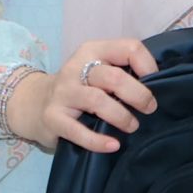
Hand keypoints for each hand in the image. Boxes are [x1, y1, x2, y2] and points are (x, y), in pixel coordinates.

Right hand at [7, 37, 160, 154]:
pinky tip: (113, 145)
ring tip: (132, 126)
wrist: (33, 103)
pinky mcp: (52, 117)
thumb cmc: (79, 87)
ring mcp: (62, 92)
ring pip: (97, 101)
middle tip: (149, 108)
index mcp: (93, 50)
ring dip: (121, 116)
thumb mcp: (98, 69)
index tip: (155, 83)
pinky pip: (76, 131)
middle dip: (138, 95)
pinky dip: (98, 140)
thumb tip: (159, 84)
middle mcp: (76, 68)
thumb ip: (123, 71)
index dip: (147, 66)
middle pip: (114, 77)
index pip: (128, 48)